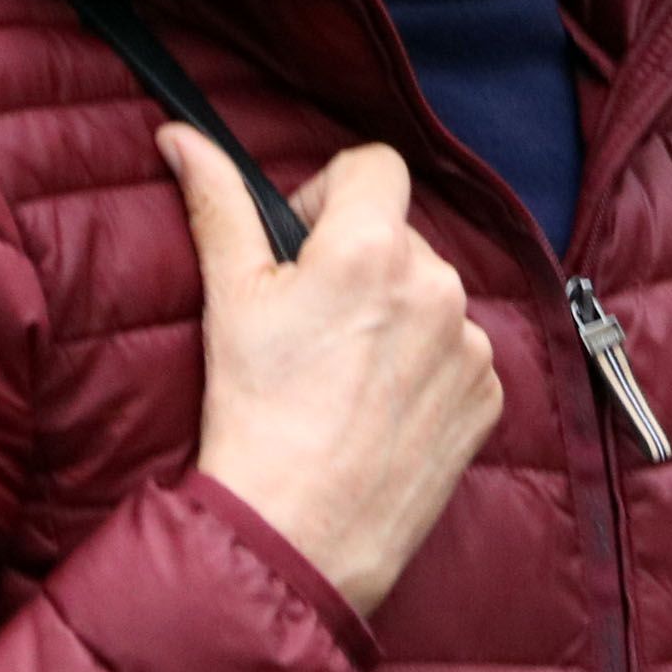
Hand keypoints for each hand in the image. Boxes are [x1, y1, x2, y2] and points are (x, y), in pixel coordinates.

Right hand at [166, 128, 503, 620]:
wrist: (298, 534)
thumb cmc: (254, 416)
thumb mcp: (227, 298)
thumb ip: (217, 201)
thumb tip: (182, 137)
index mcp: (371, 248)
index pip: (374, 165)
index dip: (331, 195)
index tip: (302, 246)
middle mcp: (436, 285)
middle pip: (398, 234)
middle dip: (358, 261)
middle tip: (311, 324)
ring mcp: (469, 344)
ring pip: (429, 294)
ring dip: (394, 314)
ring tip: (343, 375)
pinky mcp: (489, 396)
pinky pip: (457, 352)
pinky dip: (424, 366)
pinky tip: (377, 407)